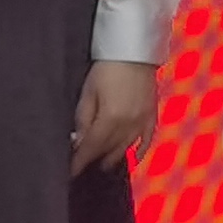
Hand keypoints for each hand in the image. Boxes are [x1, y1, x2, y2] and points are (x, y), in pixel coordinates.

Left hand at [72, 59, 158, 173]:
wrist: (134, 50)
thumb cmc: (107, 67)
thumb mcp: (88, 91)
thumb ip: (83, 119)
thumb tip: (78, 142)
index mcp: (110, 119)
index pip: (91, 148)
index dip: (79, 161)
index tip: (70, 172)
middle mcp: (129, 125)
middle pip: (108, 151)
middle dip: (94, 160)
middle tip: (82, 165)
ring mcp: (143, 121)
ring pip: (126, 149)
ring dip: (112, 158)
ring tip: (101, 165)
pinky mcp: (152, 115)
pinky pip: (147, 140)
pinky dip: (140, 152)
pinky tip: (133, 160)